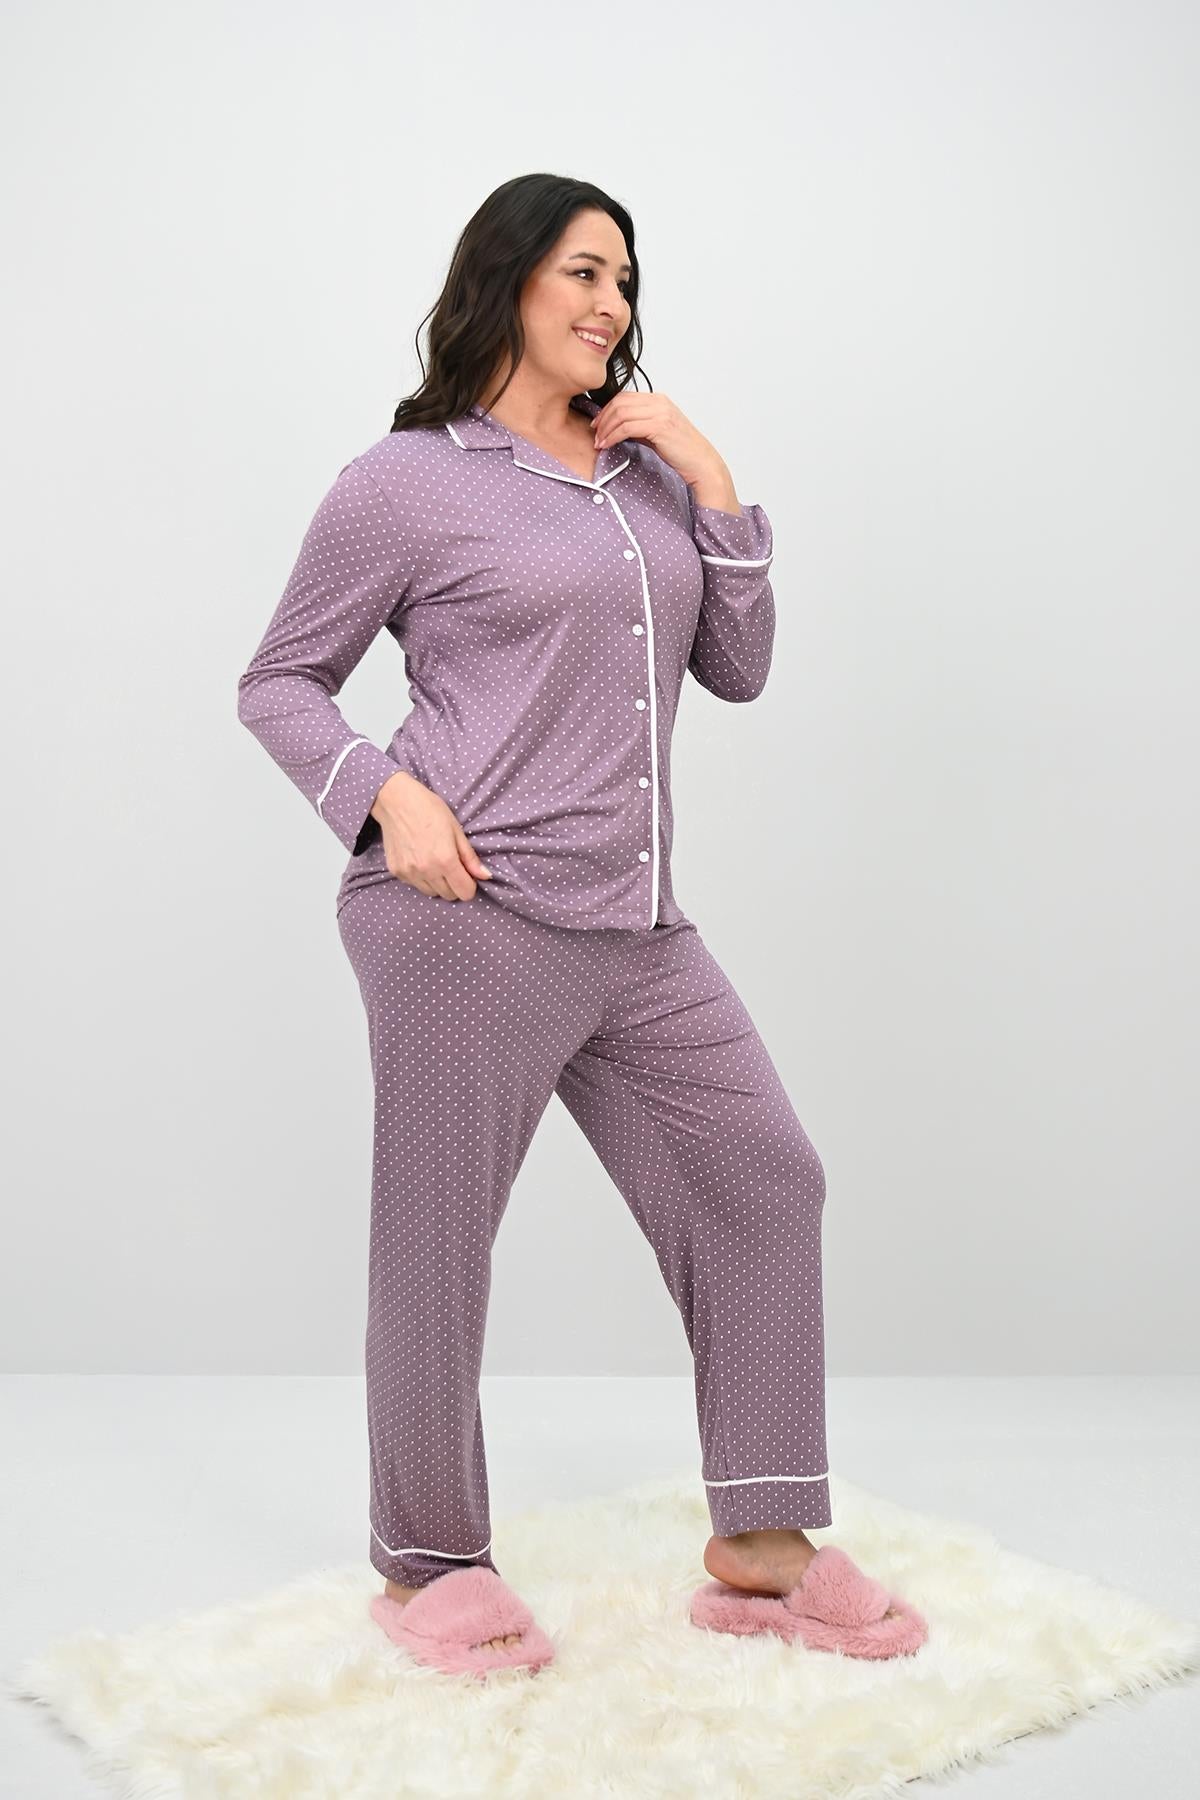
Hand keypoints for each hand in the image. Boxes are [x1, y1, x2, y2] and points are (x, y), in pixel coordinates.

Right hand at [370, 771, 492, 900]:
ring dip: (437, 883)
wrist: (396, 801)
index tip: (467, 875)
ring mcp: (409, 873)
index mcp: (445, 860)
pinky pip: (415, 884)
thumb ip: (470, 857)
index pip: (464, 893)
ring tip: (434, 862)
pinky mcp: (396, 871)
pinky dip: (421, 878)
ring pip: (431, 893)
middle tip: (451, 866)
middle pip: (449, 895)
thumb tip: (485, 876)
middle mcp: (427, 871)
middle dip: (454, 885)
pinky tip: (419, 859)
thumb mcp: (456, 830)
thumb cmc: (430, 810)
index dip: (470, 885)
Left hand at [590, 392, 727, 490]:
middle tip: (594, 434)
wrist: (701, 463)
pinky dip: (612, 436)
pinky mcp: (660, 426)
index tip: (597, 425)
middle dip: (603, 418)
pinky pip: (627, 427)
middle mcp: (659, 402)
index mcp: (658, 400)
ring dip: (606, 429)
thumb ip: (638, 426)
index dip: (606, 410)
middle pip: (620, 402)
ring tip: (599, 443)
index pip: (624, 397)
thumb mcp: (655, 434)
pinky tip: (607, 445)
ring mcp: (660, 412)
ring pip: (621, 413)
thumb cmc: (680, 452)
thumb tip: (615, 427)